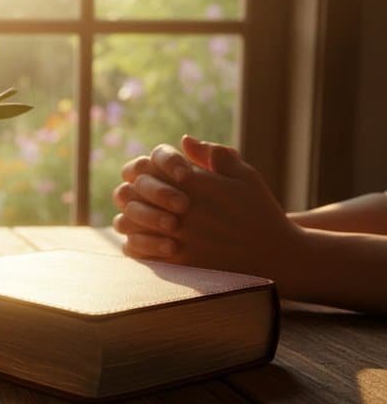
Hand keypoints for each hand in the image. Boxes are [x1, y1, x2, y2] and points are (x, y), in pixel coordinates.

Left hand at [117, 136, 303, 279]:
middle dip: (131, 192)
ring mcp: (179, 237)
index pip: (150, 166)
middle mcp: (184, 210)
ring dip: (128, 217)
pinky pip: (138, 251)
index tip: (148, 175)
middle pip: (133, 192)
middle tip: (133, 195)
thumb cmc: (259, 211)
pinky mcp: (178, 262)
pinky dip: (133, 244)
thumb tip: (184, 140)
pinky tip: (140, 240)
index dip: (143, 169)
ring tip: (134, 217)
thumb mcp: (244, 175)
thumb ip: (214, 154)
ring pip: (129, 222)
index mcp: (197, 183)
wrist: (275, 255)